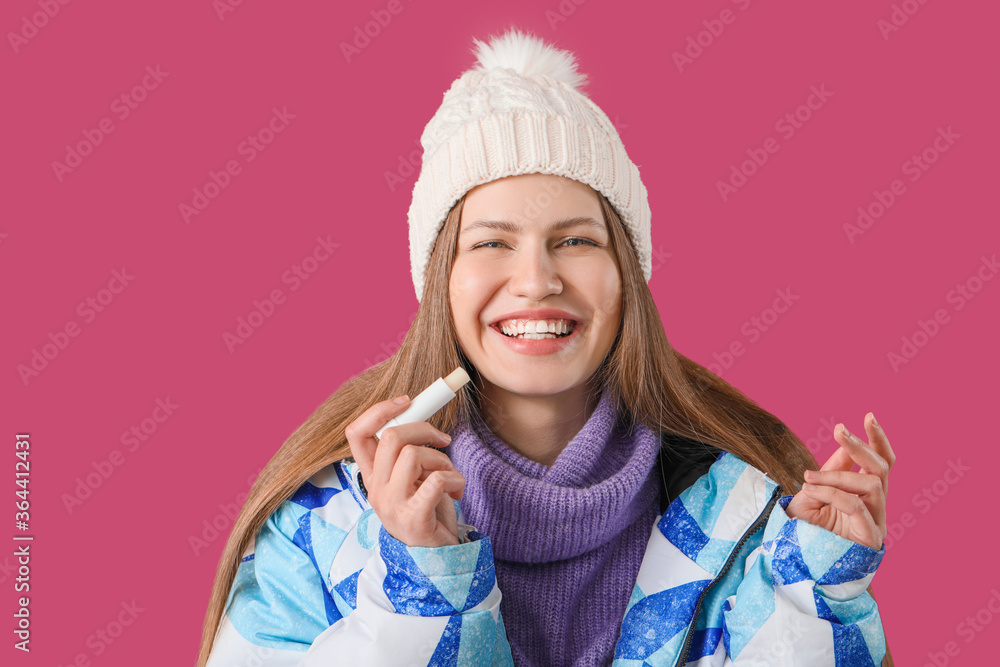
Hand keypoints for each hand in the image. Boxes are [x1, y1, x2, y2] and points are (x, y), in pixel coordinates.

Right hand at [344, 395, 464, 547]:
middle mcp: (375, 490)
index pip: (356, 433)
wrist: (437, 558)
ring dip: (442, 459)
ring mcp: (392, 505)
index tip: (407, 401)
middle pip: (391, 437)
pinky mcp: (413, 518)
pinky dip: (454, 479)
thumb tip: (418, 411)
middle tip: (443, 440)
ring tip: (449, 476)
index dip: (379, 410)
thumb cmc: (428, 511)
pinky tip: (456, 491)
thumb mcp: (411, 478)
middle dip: (424, 429)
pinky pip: (436, 480)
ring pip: (414, 455)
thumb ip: (408, 451)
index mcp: (372, 476)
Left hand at [784, 413, 895, 550]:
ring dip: (838, 475)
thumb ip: (830, 471)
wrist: (798, 563)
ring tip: (810, 478)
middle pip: (882, 468)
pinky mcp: (871, 538)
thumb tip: (843, 445)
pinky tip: (813, 490)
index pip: (881, 462)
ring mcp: (876, 521)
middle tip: (840, 430)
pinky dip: (834, 493)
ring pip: (870, 484)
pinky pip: (857, 506)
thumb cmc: (806, 530)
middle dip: (861, 446)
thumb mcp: (812, 494)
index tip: (867, 415)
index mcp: (864, 493)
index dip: (877, 439)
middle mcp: (875, 505)